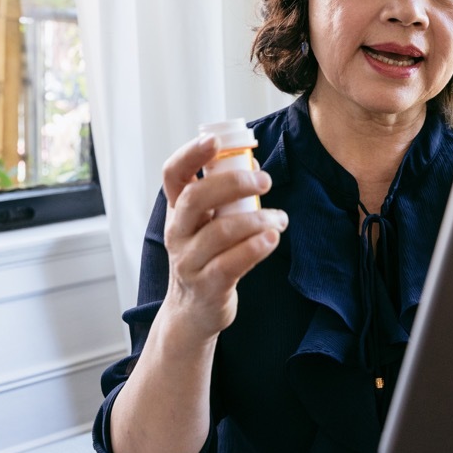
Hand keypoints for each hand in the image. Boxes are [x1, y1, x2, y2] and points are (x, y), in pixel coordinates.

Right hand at [158, 134, 287, 347]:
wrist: (192, 312)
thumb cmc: (206, 257)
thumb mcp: (205, 223)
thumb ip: (223, 195)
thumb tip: (253, 163)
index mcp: (177, 210)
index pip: (173, 174)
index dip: (190, 154)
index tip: (215, 141)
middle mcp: (177, 232)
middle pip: (196, 198)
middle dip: (233, 183)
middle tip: (265, 180)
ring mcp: (189, 261)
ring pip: (219, 232)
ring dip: (256, 219)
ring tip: (279, 218)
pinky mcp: (207, 286)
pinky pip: (231, 263)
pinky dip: (254, 247)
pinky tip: (272, 239)